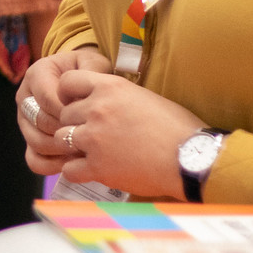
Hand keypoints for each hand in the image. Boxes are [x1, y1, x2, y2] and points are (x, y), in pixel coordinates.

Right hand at [16, 45, 110, 174]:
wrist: (82, 81)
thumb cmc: (89, 71)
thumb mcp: (93, 63)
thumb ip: (90, 70)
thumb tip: (84, 95)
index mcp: (37, 74)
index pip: (47, 98)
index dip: (68, 112)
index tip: (90, 118)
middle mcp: (25, 97)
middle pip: (40, 122)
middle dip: (66, 132)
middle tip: (90, 138)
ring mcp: (25, 121)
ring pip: (36, 142)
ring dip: (61, 150)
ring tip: (84, 151)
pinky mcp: (30, 140)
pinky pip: (34, 160)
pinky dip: (52, 166)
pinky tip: (74, 163)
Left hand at [47, 69, 205, 198]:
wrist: (191, 158)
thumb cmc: (178, 127)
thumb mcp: (144, 97)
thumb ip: (118, 98)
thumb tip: (105, 102)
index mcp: (110, 87)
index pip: (67, 81)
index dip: (68, 94)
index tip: (76, 103)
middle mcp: (97, 109)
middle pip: (63, 113)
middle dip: (74, 124)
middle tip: (91, 134)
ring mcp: (95, 138)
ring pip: (61, 139)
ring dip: (73, 147)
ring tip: (91, 153)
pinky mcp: (98, 167)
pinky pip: (69, 169)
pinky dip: (77, 171)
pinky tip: (92, 171)